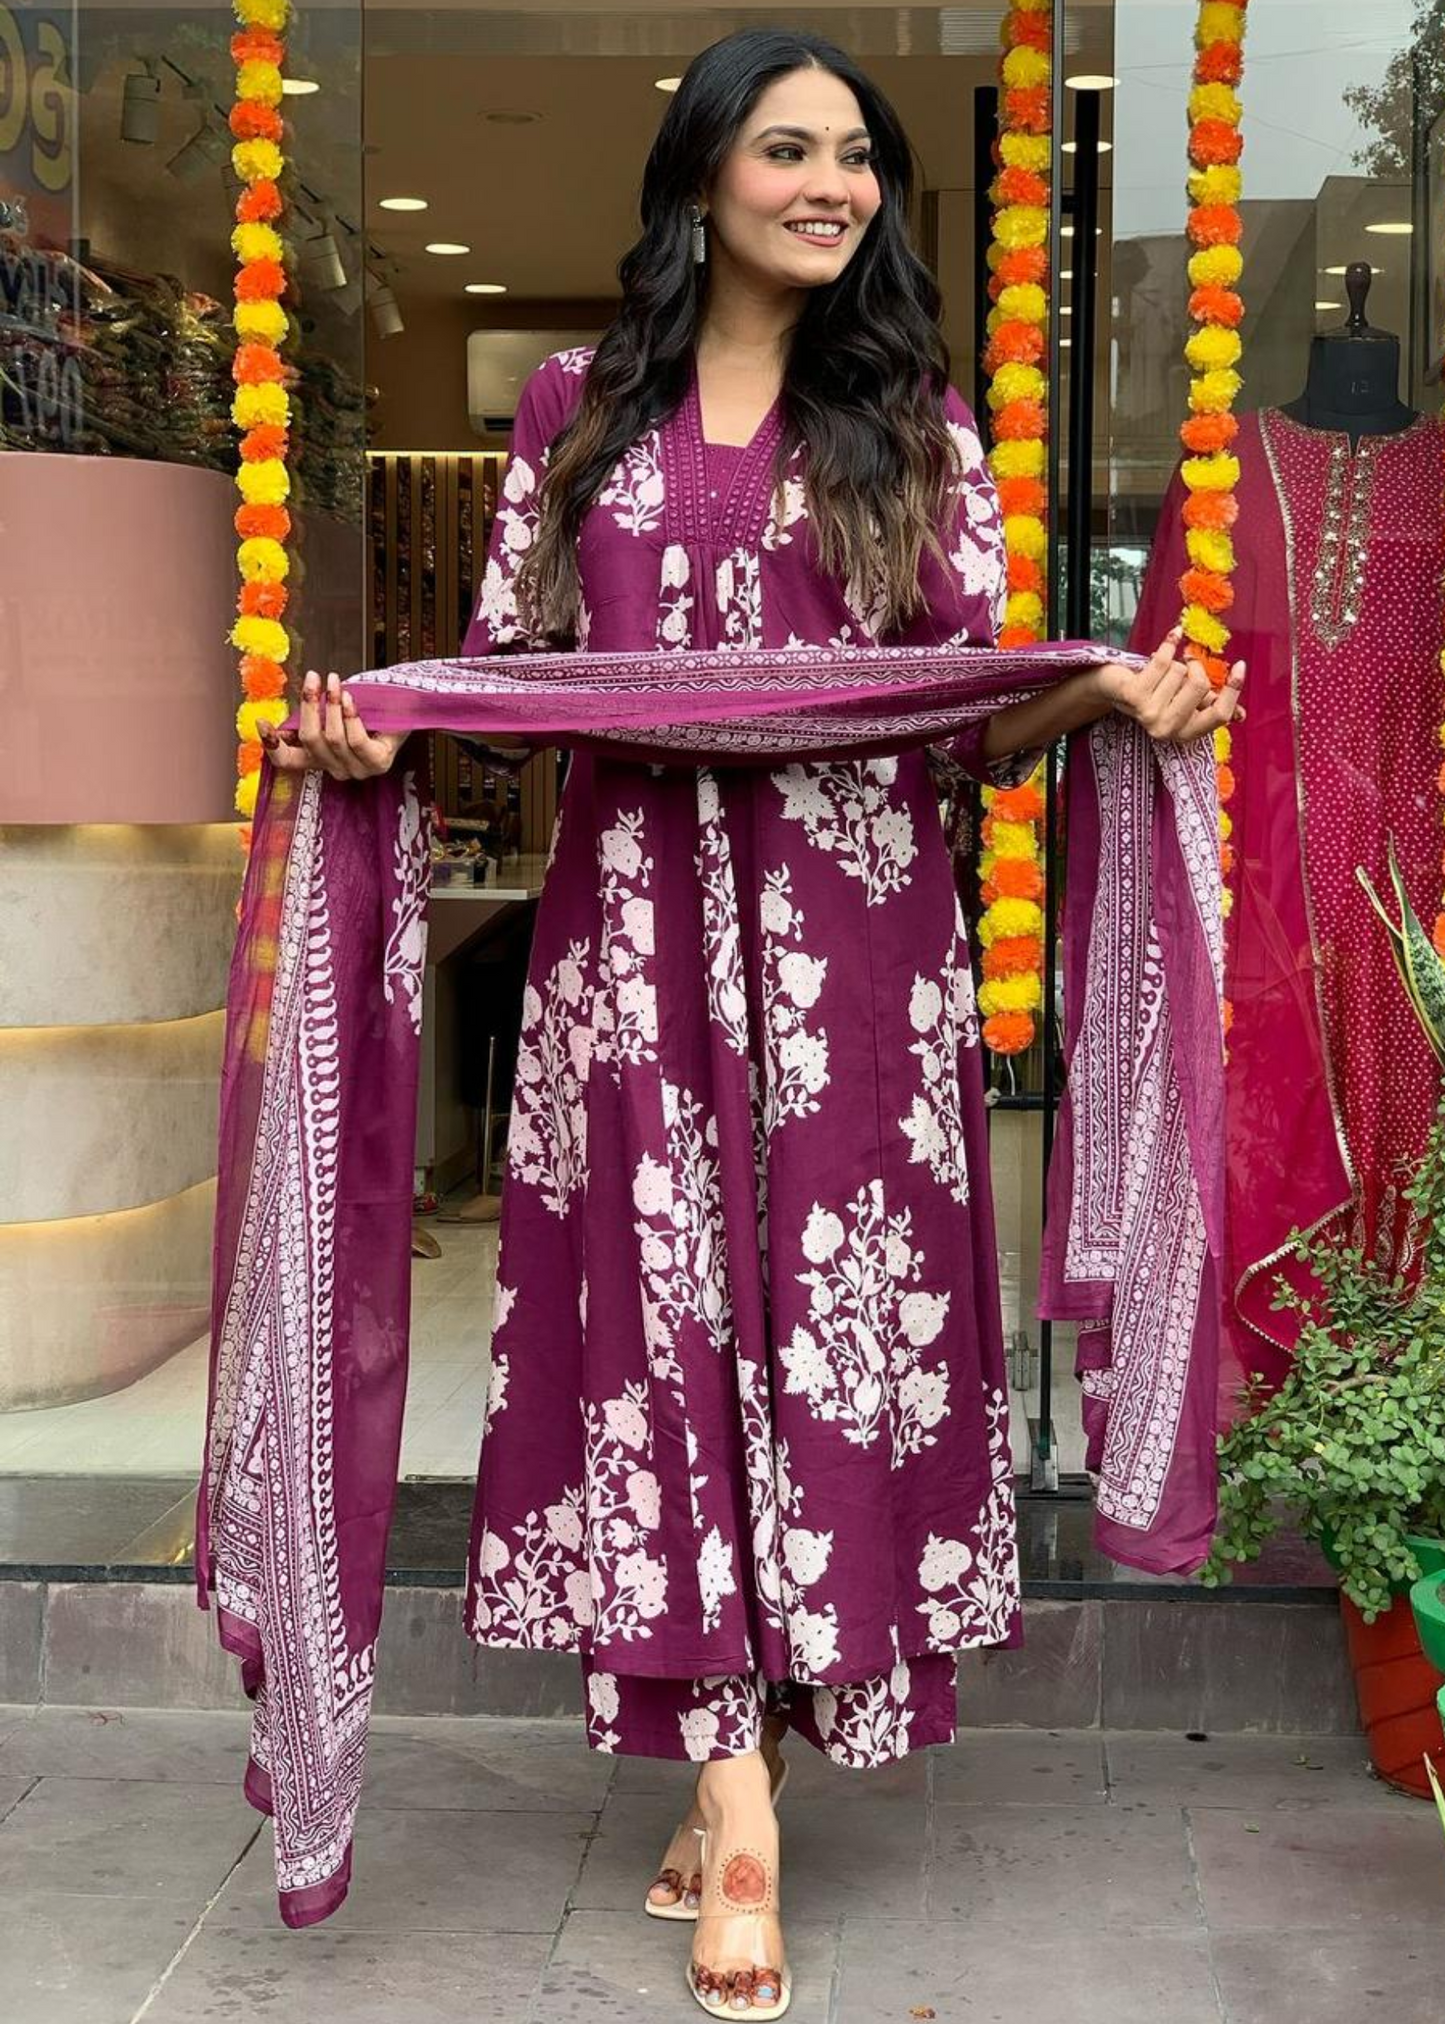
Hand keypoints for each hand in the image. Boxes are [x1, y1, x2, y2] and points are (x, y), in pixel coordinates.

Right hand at [260, 670, 405, 779]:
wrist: (405, 710)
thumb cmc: (366, 709)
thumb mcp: (331, 712)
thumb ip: (308, 719)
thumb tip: (280, 724)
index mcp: (320, 759)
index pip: (287, 762)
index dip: (271, 746)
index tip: (261, 721)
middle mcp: (336, 769)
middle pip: (310, 740)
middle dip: (309, 706)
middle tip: (314, 677)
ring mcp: (358, 769)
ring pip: (333, 738)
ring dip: (333, 705)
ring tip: (336, 682)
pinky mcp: (378, 764)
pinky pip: (356, 740)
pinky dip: (351, 716)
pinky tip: (352, 699)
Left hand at [1097, 627, 1244, 745]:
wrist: (1112, 690)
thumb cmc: (1154, 694)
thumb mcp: (1184, 704)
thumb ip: (1209, 707)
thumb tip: (1241, 716)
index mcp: (1185, 734)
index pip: (1220, 714)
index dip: (1233, 690)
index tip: (1240, 666)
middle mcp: (1166, 730)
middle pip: (1201, 686)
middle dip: (1196, 668)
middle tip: (1186, 663)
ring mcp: (1148, 714)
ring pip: (1180, 671)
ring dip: (1174, 663)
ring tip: (1160, 672)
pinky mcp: (1133, 695)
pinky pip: (1163, 661)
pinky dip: (1169, 644)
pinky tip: (1174, 635)